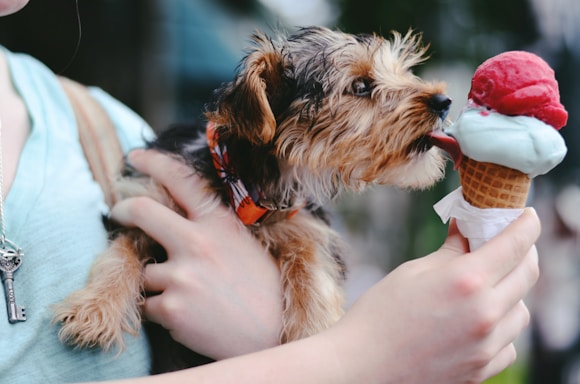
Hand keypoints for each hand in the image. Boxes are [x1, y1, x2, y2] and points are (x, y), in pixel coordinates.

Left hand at [111, 149, 282, 359]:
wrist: (273, 334)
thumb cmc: (264, 289)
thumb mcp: (245, 245)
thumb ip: (213, 228)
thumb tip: (180, 218)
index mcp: (219, 223)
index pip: (181, 180)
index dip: (153, 162)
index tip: (134, 158)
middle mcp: (197, 242)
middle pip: (142, 211)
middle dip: (122, 209)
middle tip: (117, 212)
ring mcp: (182, 275)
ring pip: (145, 271)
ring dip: (158, 283)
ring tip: (190, 297)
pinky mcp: (171, 307)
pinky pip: (148, 305)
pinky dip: (161, 311)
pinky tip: (189, 316)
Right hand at [327, 208, 539, 383]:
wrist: (361, 367)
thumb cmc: (379, 314)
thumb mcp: (413, 272)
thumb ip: (450, 251)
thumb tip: (467, 229)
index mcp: (466, 281)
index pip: (515, 244)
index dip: (526, 224)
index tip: (527, 216)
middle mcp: (485, 313)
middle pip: (527, 274)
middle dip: (523, 253)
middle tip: (508, 244)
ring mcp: (486, 346)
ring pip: (521, 311)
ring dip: (511, 292)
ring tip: (486, 287)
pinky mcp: (481, 370)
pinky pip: (508, 344)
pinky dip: (500, 328)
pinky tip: (477, 321)